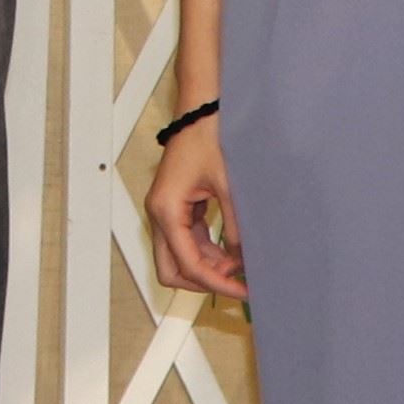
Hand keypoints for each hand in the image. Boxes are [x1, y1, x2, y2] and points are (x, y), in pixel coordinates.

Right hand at [146, 118, 247, 304]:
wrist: (201, 112)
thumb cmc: (208, 138)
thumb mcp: (229, 186)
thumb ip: (235, 227)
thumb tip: (243, 260)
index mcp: (166, 209)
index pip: (187, 264)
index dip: (216, 283)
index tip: (242, 291)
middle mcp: (159, 214)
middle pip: (172, 269)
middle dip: (203, 281)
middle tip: (237, 282)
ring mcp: (165, 212)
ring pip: (179, 258)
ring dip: (207, 267)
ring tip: (241, 264)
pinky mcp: (176, 208)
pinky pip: (187, 242)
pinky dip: (207, 252)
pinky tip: (232, 251)